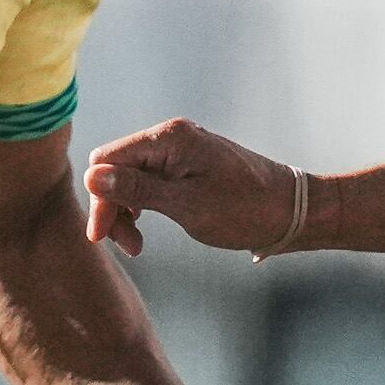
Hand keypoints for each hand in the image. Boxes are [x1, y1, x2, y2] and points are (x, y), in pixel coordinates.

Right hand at [83, 117, 306, 258]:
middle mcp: (171, 136)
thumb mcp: (187, 205)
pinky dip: (141, 206)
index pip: (107, 160)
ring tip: (138, 245)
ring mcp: (179, 150)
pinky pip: (147, 181)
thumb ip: (138, 189)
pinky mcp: (186, 165)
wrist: (292, 211)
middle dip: (112, 207)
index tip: (102, 238)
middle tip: (130, 247)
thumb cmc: (245, 209)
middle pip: (114, 168)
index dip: (99, 198)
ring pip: (128, 177)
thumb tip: (92, 175)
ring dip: (125, 211)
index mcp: (170, 138)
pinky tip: (146, 229)